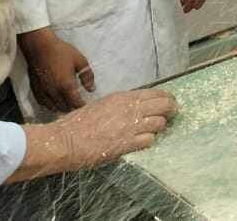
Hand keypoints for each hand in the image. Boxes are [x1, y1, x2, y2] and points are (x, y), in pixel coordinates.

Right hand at [18, 27, 95, 112]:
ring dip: (62, 108)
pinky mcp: (36, 90)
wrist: (40, 47)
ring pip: (54, 108)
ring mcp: (44, 92)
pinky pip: (43, 104)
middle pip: (65, 108)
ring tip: (69, 104)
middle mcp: (54, 92)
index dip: (82, 106)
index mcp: (66, 85)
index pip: (75, 103)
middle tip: (79, 104)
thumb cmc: (62, 52)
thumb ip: (87, 76)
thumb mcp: (80, 60)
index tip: (86, 105)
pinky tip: (56, 102)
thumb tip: (92, 89)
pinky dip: (51, 106)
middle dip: (73, 108)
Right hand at [54, 88, 177, 168]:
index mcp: (124, 97)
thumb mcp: (102, 104)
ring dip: (160, 127)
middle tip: (171, 115)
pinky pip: (149, 140)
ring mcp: (130, 126)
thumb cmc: (78, 123)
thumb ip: (121, 105)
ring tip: (156, 130)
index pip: (156, 92)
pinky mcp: (127, 143)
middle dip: (171, 110)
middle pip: (164, 105)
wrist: (65, 140)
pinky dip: (149, 141)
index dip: (167, 98)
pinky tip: (143, 142)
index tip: (170, 102)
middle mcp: (130, 108)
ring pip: (160, 123)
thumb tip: (135, 106)